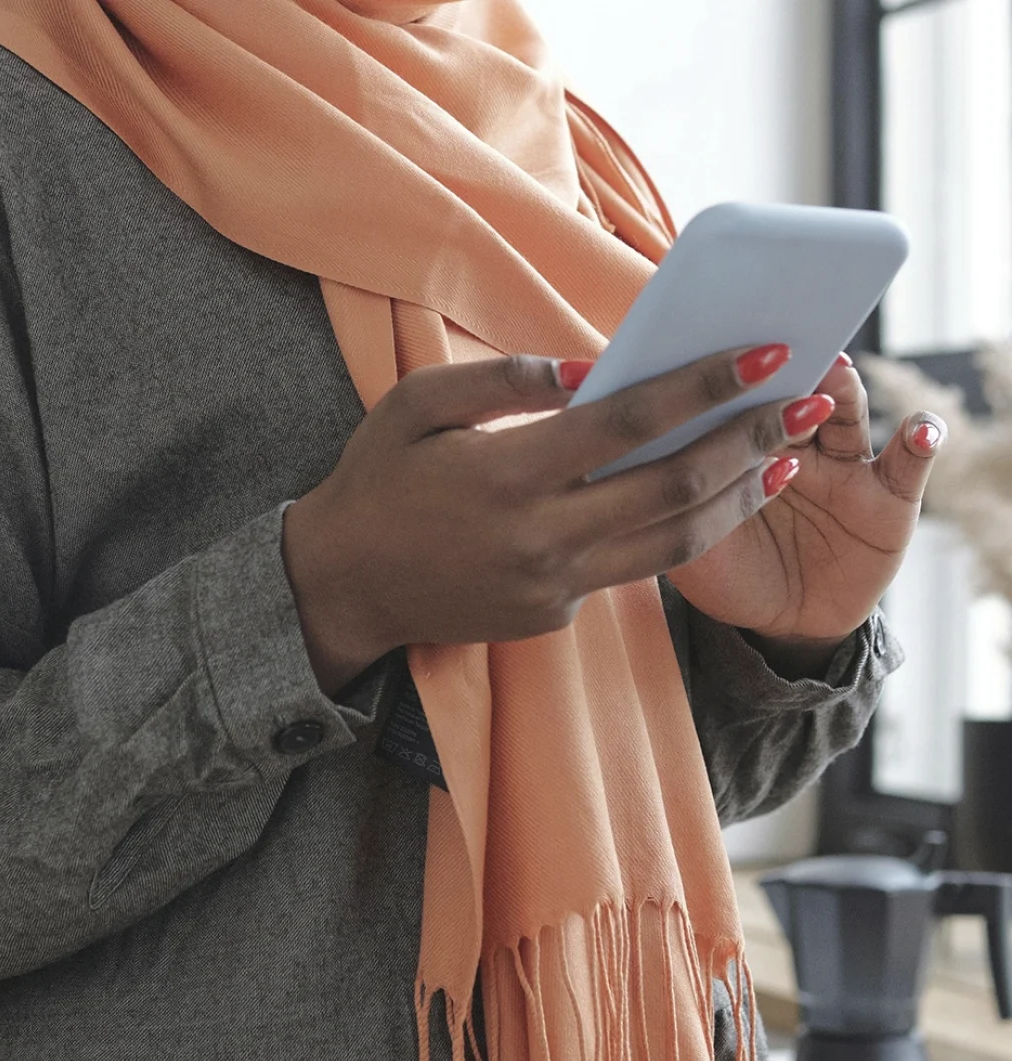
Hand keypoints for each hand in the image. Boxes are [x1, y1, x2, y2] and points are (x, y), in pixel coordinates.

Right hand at [283, 346, 831, 694]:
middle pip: (672, 487)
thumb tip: (586, 369)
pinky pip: (629, 570)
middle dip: (749, 440)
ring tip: (784, 458)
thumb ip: (498, 380)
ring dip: (737, 498)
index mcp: (506, 475)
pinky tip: (708, 498)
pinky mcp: (553, 617)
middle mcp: (541, 538)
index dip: (705, 385)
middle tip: (806, 401)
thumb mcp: (413, 406)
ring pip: (672, 543)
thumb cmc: (375, 483)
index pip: (628, 422)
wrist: (344, 587)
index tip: (766, 353)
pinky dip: (679, 531)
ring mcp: (551, 587)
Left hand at [668, 356, 945, 668]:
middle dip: (785, 366)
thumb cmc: (724, 570)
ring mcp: (843, 466)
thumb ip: (669, 495)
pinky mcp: (889, 499)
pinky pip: (909, 463)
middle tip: (777, 346)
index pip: (733, 394)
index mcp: (738, 441)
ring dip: (842, 389)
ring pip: (846, 412)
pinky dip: (920, 441)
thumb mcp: (686, 538)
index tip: (711, 341)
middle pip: (791, 390)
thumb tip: (633, 455)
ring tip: (836, 373)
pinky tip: (919, 430)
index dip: (724, 372)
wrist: (778, 623)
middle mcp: (792, 441)